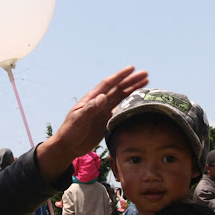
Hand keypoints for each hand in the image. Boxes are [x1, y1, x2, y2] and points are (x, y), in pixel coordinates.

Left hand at [37, 67, 147, 182]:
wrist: (68, 146)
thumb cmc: (70, 131)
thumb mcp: (79, 119)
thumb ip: (90, 108)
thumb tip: (103, 97)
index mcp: (91, 99)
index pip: (108, 84)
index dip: (120, 76)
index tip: (132, 69)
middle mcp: (99, 103)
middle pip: (118, 89)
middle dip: (131, 81)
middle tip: (145, 75)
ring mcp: (103, 112)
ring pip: (121, 99)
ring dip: (133, 91)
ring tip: (146, 84)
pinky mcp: (106, 122)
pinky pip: (120, 111)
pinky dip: (130, 106)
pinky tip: (138, 103)